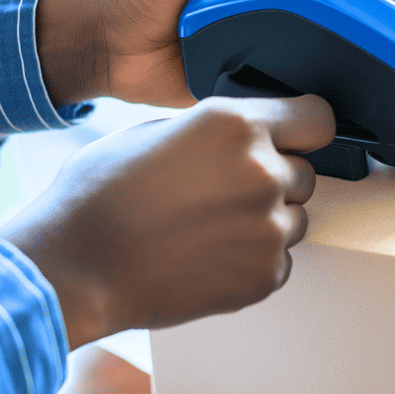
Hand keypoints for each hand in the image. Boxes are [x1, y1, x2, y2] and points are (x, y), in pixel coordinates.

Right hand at [0, 94, 334, 348]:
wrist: (76, 268)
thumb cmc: (100, 198)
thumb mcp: (157, 131)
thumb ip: (215, 130)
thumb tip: (245, 136)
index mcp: (237, 125)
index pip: (318, 119)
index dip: (305, 130)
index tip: (298, 140)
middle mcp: (264, 172)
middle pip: (304, 173)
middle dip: (275, 181)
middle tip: (223, 196)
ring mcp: (270, 227)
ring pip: (295, 219)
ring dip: (265, 223)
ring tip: (209, 230)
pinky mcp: (266, 274)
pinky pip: (279, 260)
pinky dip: (253, 261)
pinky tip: (208, 258)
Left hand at [35, 0, 367, 108]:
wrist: (97, 47)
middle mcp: (275, 4)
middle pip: (334, 12)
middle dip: (358, 22)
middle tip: (385, 34)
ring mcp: (268, 47)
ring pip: (322, 54)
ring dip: (340, 60)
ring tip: (373, 69)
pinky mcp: (257, 88)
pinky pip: (295, 92)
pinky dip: (313, 93)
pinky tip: (337, 98)